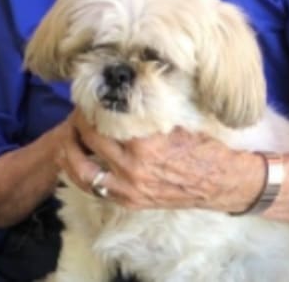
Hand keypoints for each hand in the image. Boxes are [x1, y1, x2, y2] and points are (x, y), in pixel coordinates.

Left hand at [56, 109, 264, 211]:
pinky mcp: (130, 201)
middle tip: (78, 111)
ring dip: (69, 150)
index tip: (88, 95)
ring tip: (67, 135)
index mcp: (145, 143)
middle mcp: (133, 168)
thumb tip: (125, 86)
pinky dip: (79, 173)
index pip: (105, 119)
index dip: (92, 105)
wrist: (222, 182)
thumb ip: (148, 109)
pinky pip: (93, 188)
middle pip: (90, 140)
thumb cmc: (203, 146)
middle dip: (79, 122)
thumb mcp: (178, 119)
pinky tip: (74, 160)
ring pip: (83, 169)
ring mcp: (129, 188)